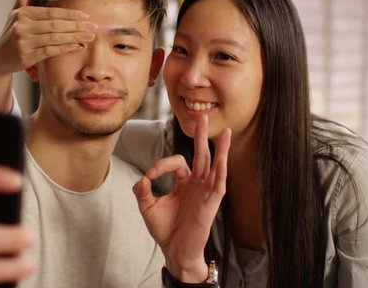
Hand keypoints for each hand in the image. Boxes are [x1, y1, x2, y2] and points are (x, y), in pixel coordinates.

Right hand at [0, 0, 96, 111]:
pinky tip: (78, 46)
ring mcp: (24, 42)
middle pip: (56, 25)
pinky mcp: (27, 56)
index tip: (86, 16)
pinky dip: (66, 48)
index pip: (51, 12)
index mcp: (22, 13)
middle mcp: (22, 26)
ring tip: (90, 37)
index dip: (70, 14)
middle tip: (94, 27)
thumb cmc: (11, 34)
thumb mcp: (14, 15)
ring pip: (55, 38)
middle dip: (77, 26)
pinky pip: (51, 51)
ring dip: (75, 37)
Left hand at [133, 115, 230, 282]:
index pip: (177, 161)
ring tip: (225, 132)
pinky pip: (219, 184)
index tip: (150, 175)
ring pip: (215, 165)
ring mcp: (206, 192)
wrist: (175, 251)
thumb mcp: (147, 207)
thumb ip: (142, 190)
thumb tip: (143, 177)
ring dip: (219, 149)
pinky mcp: (212, 203)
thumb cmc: (164, 230)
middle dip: (201, 136)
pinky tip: (222, 158)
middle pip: (202, 154)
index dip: (161, 164)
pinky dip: (221, 170)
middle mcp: (197, 184)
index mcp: (184, 183)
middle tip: (202, 116)